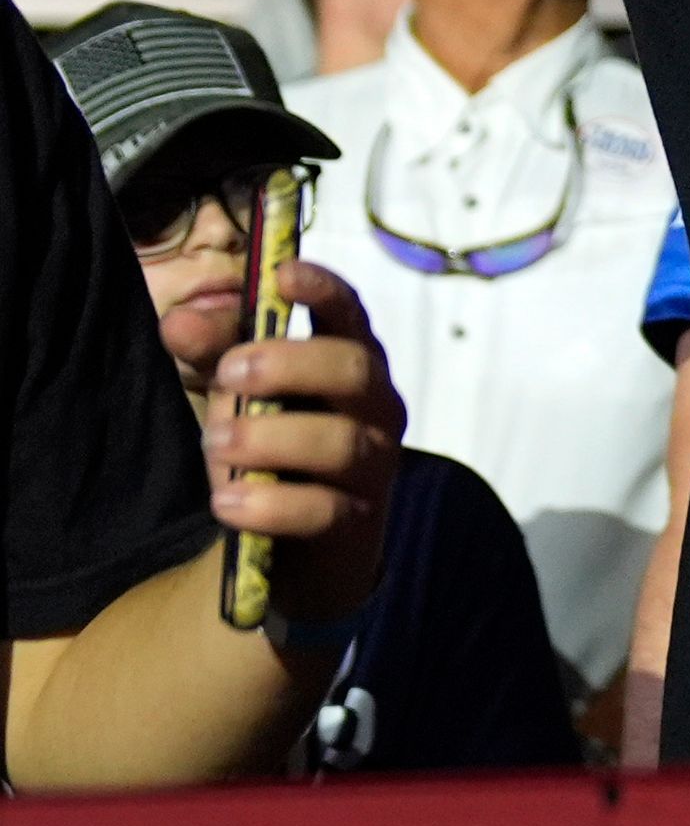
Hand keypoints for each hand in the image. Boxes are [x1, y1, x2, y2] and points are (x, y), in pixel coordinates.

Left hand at [203, 264, 403, 628]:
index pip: (350, 314)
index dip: (323, 290)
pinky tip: (226, 500)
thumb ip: (213, 356)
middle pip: (353, 368)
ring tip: (214, 444)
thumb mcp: (238, 396)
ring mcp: (373, 465)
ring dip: (270, 436)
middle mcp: (375, 406)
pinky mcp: (357, 522)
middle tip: (229, 373)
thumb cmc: (273, 450)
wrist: (297, 550)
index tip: (284, 275)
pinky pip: (323, 509)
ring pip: (340, 441)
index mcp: (350, 361)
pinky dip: (270, 504)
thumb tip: (178, 319)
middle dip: (290, 363)